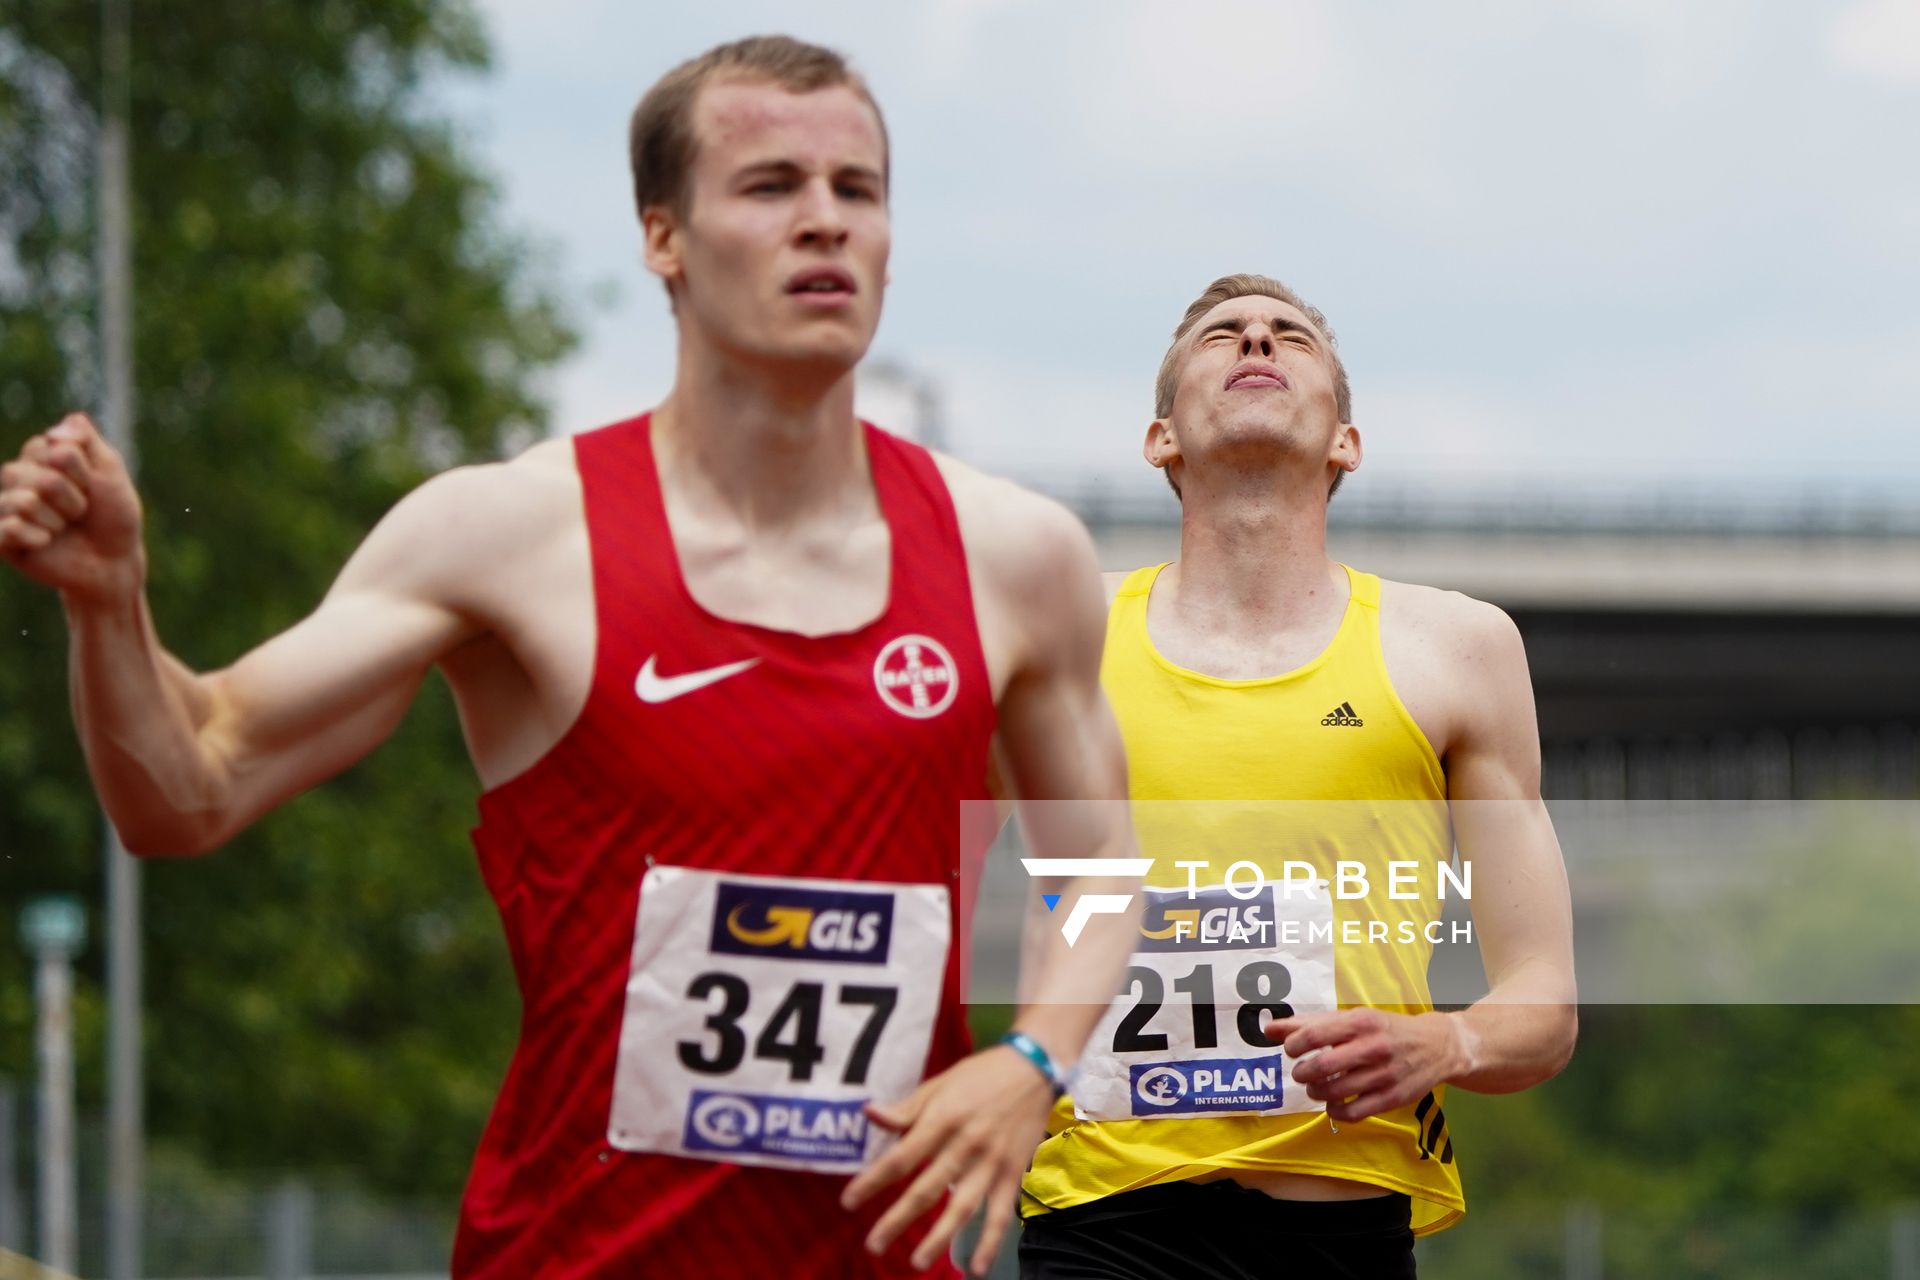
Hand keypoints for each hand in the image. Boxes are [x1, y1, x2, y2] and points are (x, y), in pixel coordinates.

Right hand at [1, 412, 144, 603]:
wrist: (115, 561)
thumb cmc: (113, 514)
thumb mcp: (110, 470)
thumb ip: (87, 440)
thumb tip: (60, 425)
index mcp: (39, 455)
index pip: (53, 449)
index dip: (82, 471)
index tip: (92, 484)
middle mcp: (17, 477)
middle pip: (41, 477)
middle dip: (73, 498)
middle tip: (81, 511)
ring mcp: (6, 507)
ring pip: (25, 501)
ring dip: (58, 520)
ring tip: (64, 528)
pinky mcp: (2, 538)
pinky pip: (10, 528)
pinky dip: (38, 537)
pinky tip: (46, 542)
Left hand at [841, 1045, 1053, 1275]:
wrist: (1033, 1067)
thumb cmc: (979, 1075)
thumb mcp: (938, 1084)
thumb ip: (905, 1108)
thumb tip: (868, 1114)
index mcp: (942, 1118)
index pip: (901, 1157)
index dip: (872, 1181)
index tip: (848, 1202)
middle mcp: (965, 1142)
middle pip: (926, 1188)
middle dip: (898, 1219)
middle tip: (873, 1244)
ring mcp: (992, 1161)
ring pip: (962, 1207)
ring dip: (940, 1237)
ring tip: (918, 1262)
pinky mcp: (1013, 1173)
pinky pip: (1000, 1213)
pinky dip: (990, 1242)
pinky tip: (975, 1269)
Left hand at [1264, 1009, 1464, 1124]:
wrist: (1437, 1046)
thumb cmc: (1384, 1030)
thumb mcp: (1351, 1019)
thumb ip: (1309, 1024)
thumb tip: (1267, 1028)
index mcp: (1360, 1022)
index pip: (1313, 1035)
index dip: (1293, 1045)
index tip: (1292, 1050)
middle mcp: (1373, 1048)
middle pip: (1321, 1066)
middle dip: (1302, 1072)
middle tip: (1302, 1072)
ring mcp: (1384, 1075)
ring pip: (1335, 1092)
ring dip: (1315, 1092)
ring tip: (1316, 1086)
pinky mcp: (1392, 1099)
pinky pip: (1353, 1113)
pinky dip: (1335, 1111)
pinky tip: (1333, 1103)